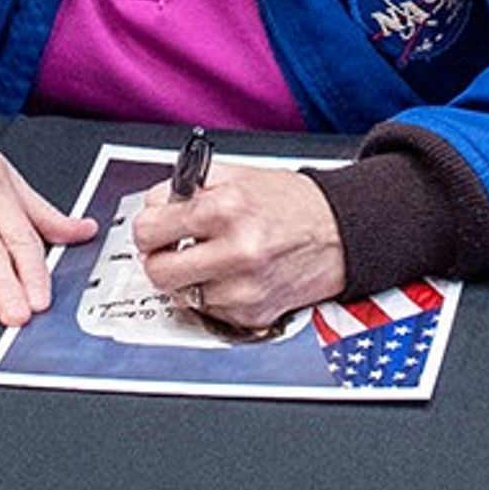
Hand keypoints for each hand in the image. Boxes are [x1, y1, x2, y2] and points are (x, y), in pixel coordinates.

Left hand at [127, 166, 345, 330]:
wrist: (341, 233)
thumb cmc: (293, 204)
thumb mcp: (240, 175)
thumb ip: (190, 185)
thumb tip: (154, 203)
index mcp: (227, 208)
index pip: (150, 229)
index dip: (147, 228)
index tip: (154, 228)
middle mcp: (236, 251)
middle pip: (158, 271)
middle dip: (158, 258)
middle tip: (170, 249)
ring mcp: (245, 288)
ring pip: (181, 295)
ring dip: (189, 278)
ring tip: (211, 258)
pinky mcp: (254, 314)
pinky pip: (210, 310)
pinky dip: (214, 294)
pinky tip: (233, 275)